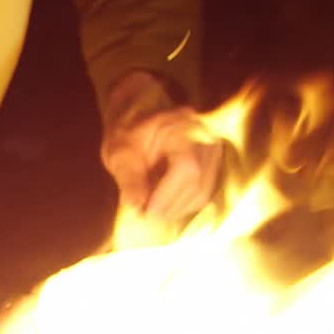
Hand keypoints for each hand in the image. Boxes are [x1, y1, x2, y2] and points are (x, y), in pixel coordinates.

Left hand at [100, 71, 222, 222]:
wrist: (140, 117)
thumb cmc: (127, 134)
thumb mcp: (119, 154)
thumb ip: (128, 179)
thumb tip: (136, 207)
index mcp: (180, 126)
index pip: (186, 167)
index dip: (168, 195)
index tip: (146, 212)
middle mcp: (205, 135)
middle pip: (197, 182)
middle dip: (170, 205)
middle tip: (145, 215)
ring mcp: (214, 148)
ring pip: (203, 190)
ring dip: (177, 208)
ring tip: (153, 211)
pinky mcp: (214, 161)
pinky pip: (206, 190)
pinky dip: (185, 203)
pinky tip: (166, 205)